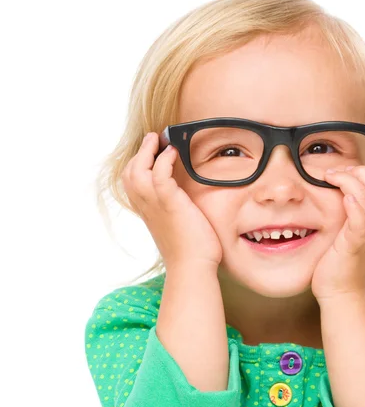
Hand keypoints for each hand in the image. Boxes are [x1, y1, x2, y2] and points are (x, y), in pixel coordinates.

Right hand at [122, 132, 222, 268]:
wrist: (193, 267)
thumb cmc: (191, 251)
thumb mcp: (177, 227)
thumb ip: (175, 211)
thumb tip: (186, 202)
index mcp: (147, 212)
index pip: (132, 183)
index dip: (139, 165)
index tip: (151, 154)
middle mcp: (146, 207)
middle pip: (130, 173)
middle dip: (140, 153)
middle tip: (154, 140)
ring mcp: (155, 205)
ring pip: (138, 170)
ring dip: (148, 151)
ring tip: (160, 140)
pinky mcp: (170, 203)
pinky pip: (159, 173)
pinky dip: (164, 160)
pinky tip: (174, 153)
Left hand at [311, 162, 364, 301]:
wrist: (341, 294)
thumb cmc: (344, 263)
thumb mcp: (355, 235)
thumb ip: (359, 215)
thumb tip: (353, 193)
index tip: (360, 169)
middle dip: (363, 172)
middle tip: (340, 171)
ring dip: (353, 181)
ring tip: (333, 175)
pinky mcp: (354, 245)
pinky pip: (361, 221)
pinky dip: (356, 205)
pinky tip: (345, 196)